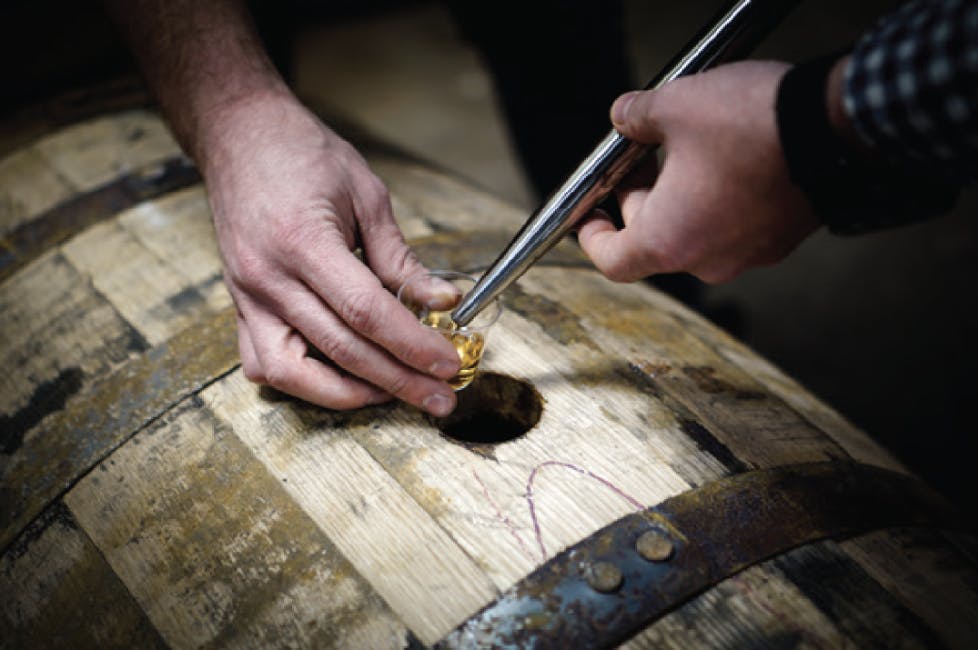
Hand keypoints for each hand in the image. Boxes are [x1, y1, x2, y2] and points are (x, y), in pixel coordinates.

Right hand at [201, 92, 460, 414]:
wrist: (239, 135)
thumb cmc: (302, 153)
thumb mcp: (366, 194)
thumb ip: (400, 258)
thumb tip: (441, 302)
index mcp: (304, 243)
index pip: (367, 313)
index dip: (412, 345)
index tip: (447, 365)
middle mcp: (268, 278)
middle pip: (341, 350)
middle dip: (398, 381)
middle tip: (439, 399)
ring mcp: (247, 297)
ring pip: (293, 373)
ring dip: (347, 393)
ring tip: (391, 393)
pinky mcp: (239, 305)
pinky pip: (264, 363)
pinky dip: (303, 381)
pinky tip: (340, 379)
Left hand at [578, 61, 819, 283]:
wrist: (839, 128)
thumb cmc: (754, 126)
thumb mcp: (676, 106)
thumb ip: (636, 116)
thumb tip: (625, 116)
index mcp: (669, 241)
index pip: (612, 261)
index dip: (593, 237)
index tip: (589, 214)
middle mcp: (708, 260)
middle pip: (654, 239)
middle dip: (642, 196)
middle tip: (641, 155)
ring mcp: (749, 255)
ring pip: (696, 230)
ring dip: (683, 196)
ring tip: (690, 149)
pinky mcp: (781, 240)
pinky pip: (735, 226)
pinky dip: (721, 201)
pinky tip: (731, 158)